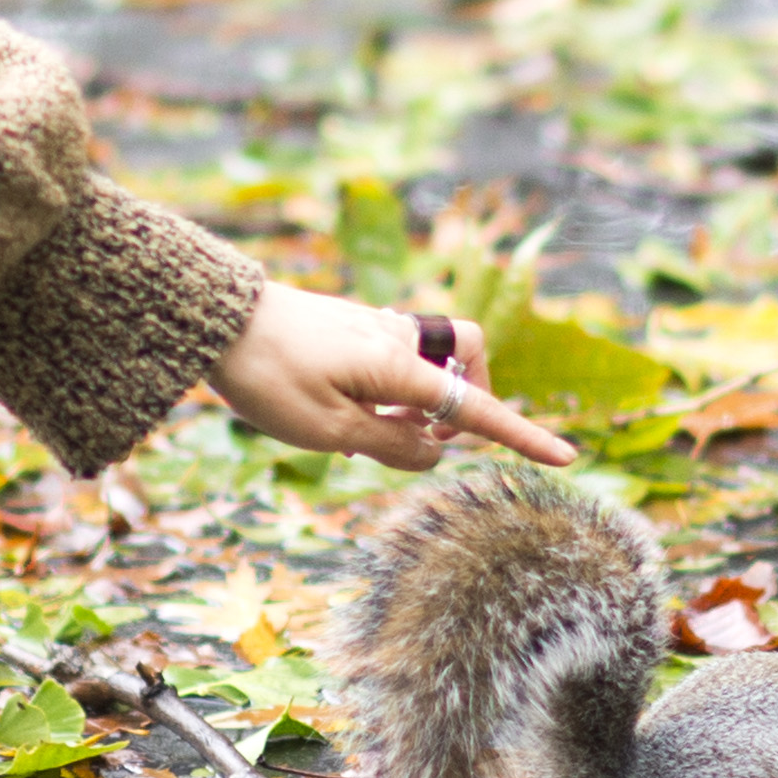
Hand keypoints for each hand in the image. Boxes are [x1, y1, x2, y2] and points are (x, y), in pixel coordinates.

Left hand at [206, 283, 578, 472]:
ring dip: (414, 404)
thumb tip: (433, 453)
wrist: (212, 319)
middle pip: (466, 360)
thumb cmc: (266, 376)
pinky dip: (386, 391)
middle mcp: (396, 338)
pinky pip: (391, 359)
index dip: (521, 436)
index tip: (565, 458)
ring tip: (361, 434)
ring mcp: (372, 328)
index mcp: (397, 365)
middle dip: (467, 400)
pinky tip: (340, 414)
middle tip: (424, 439)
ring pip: (426, 363)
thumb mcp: (327, 431)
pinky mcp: (349, 327)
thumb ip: (389, 447)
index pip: (475, 408)